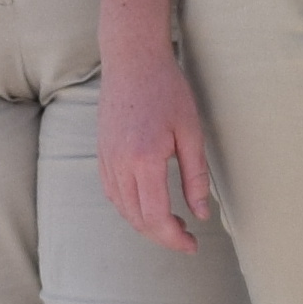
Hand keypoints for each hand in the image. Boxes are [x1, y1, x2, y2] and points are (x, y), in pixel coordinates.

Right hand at [95, 39, 215, 252]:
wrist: (132, 59)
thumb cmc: (166, 90)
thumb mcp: (191, 132)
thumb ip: (195, 177)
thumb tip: (201, 215)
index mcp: (144, 159)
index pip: (156, 217)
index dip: (174, 238)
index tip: (192, 244)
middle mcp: (120, 163)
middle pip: (137, 219)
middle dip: (162, 236)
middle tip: (187, 237)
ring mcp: (106, 159)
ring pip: (122, 209)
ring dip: (146, 224)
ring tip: (172, 222)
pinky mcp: (101, 153)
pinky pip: (112, 193)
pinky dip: (130, 208)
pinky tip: (148, 203)